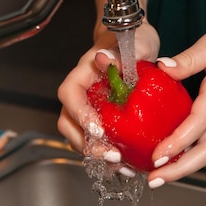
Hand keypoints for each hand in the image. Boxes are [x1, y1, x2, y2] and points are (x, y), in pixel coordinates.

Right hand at [57, 19, 159, 165]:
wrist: (137, 44)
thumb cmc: (133, 39)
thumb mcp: (136, 42)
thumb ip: (122, 52)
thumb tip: (105, 58)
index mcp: (83, 74)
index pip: (70, 95)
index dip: (80, 115)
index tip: (99, 130)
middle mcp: (81, 94)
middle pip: (69, 123)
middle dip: (88, 144)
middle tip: (113, 156)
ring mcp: (88, 110)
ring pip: (80, 137)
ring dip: (96, 156)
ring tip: (122, 166)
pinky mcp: (100, 121)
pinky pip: (96, 142)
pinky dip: (108, 156)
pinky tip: (127, 165)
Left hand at [147, 5, 205, 187]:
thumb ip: (189, 58)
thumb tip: (162, 68)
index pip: (199, 123)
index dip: (177, 143)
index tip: (157, 155)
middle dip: (180, 170)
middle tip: (155, 180)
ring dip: (185, 166)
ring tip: (159, 174)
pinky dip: (191, 153)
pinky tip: (173, 155)